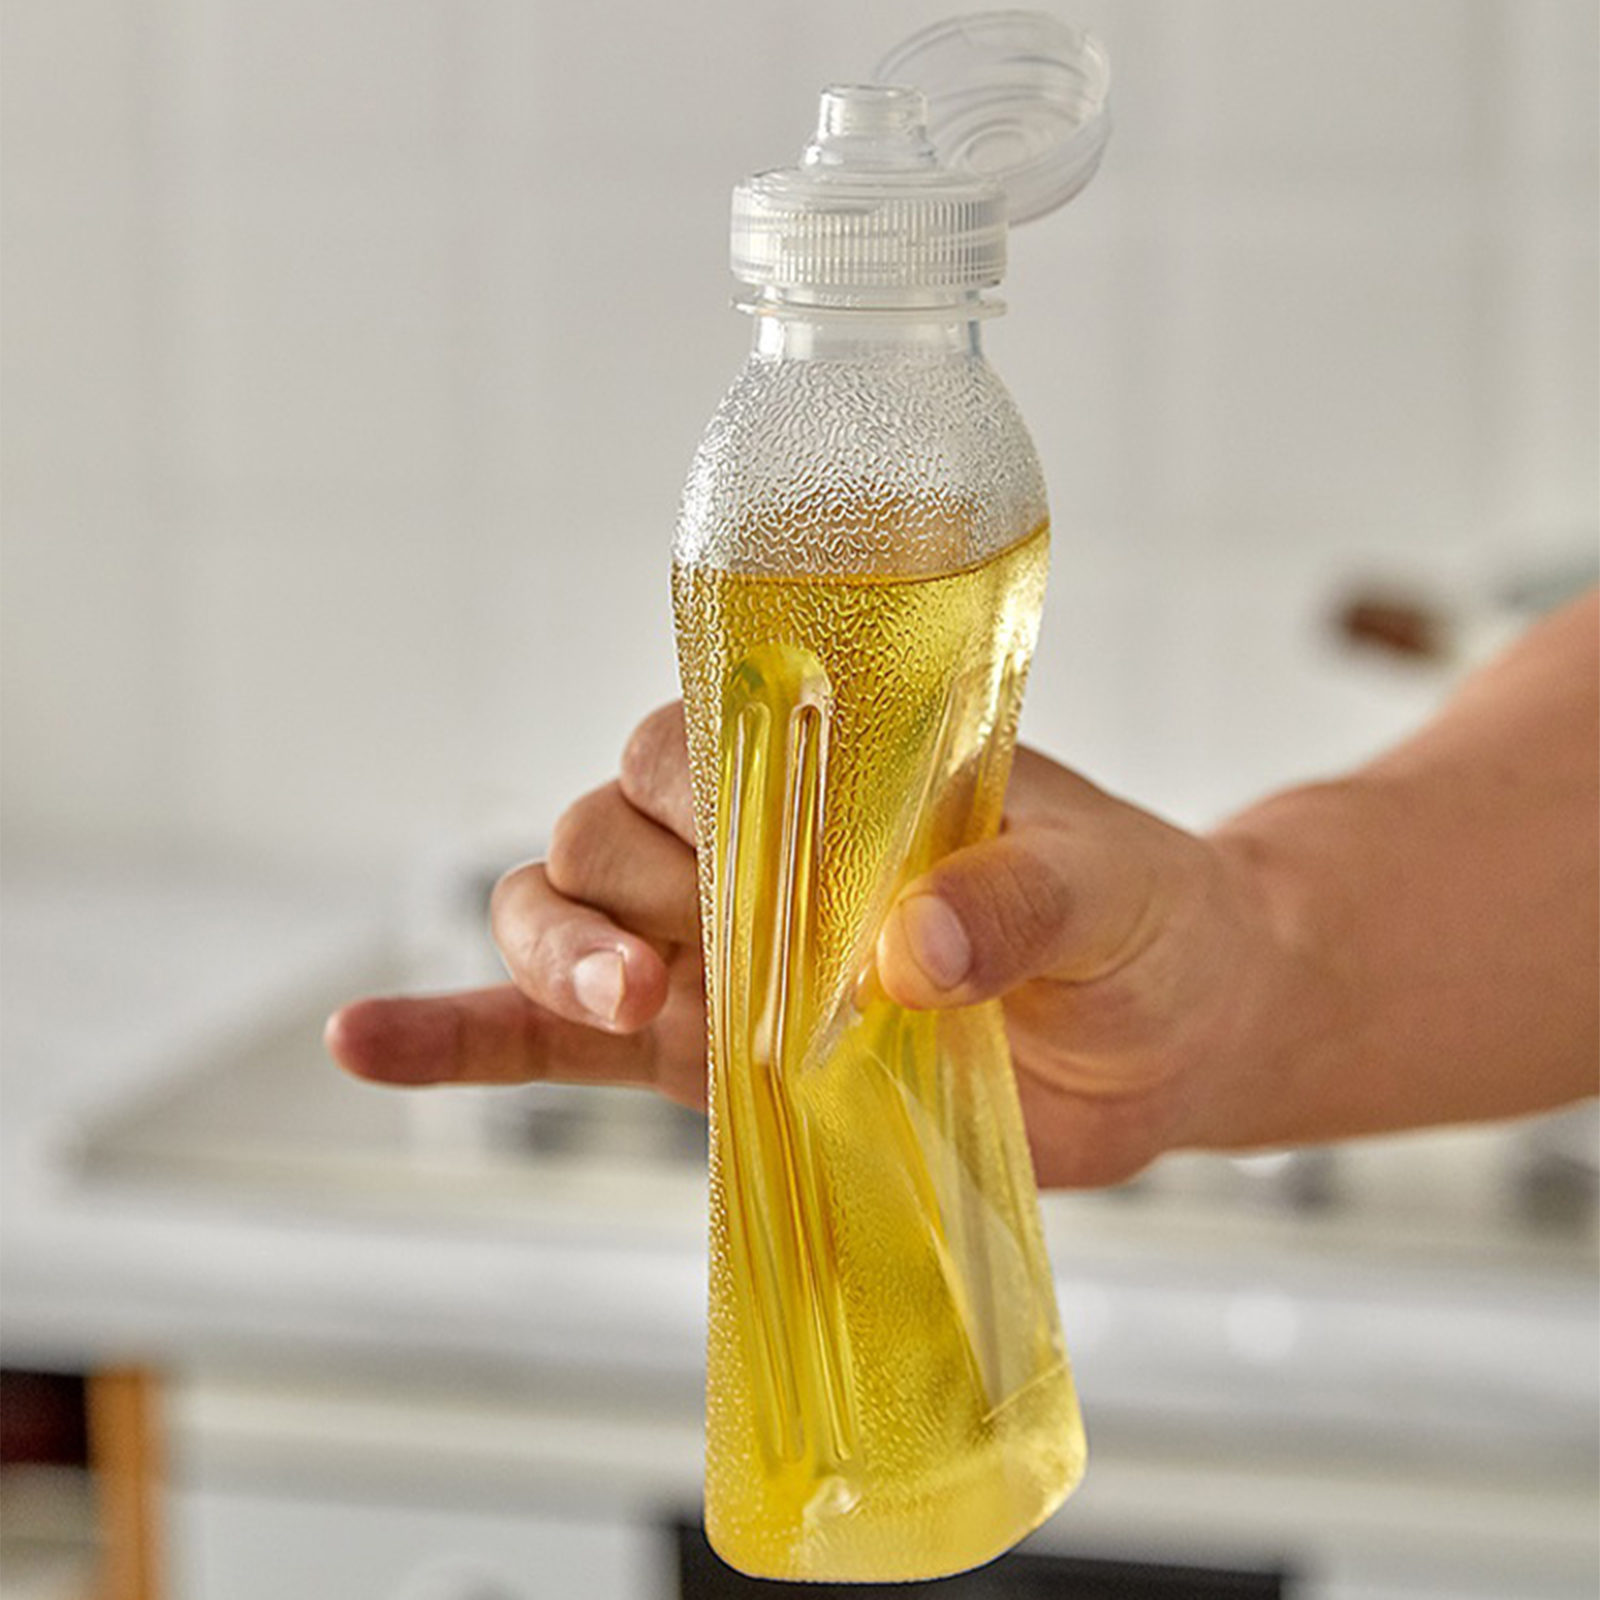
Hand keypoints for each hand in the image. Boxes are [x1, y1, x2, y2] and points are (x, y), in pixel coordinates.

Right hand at [327, 700, 1305, 1186]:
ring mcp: (711, 949)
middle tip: (711, 963)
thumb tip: (903, 951)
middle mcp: (746, 842)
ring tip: (626, 1002)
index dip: (682, 785)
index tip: (728, 843)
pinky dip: (459, 1038)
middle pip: (607, 826)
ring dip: (547, 956)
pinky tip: (368, 1043)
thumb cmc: (1142, 923)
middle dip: (630, 883)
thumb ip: (1017, 898)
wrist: (1171, 1029)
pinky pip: (551, 1040)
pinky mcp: (702, 1056)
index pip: (693, 737)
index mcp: (828, 762)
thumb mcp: (1110, 890)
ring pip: (557, 915)